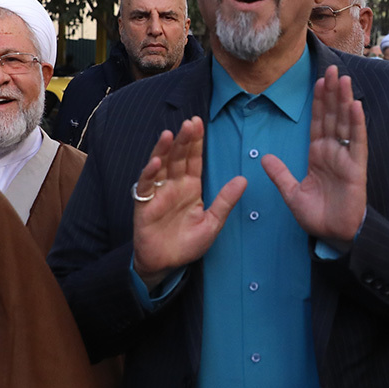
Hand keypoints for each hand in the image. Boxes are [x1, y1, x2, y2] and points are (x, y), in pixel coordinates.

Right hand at [132, 116, 246, 288]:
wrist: (166, 264)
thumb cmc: (187, 244)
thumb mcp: (212, 223)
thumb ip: (225, 201)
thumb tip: (244, 180)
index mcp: (190, 187)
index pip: (194, 159)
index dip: (196, 142)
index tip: (199, 123)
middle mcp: (174, 185)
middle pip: (178, 157)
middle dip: (183, 140)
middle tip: (190, 122)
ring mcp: (158, 192)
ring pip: (160, 165)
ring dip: (163, 149)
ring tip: (169, 134)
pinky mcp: (144, 203)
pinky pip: (146, 185)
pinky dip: (150, 173)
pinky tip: (156, 163)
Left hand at [261, 66, 366, 249]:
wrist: (335, 236)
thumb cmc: (317, 216)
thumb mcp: (292, 194)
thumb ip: (280, 174)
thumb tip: (264, 158)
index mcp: (318, 155)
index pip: (318, 122)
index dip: (318, 102)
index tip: (318, 81)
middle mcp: (333, 152)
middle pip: (332, 116)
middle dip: (332, 93)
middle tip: (332, 69)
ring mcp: (346, 158)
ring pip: (345, 123)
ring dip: (345, 101)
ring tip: (343, 79)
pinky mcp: (356, 168)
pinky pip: (357, 142)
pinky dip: (357, 124)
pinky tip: (355, 106)